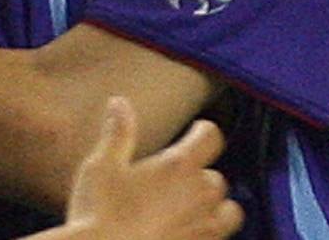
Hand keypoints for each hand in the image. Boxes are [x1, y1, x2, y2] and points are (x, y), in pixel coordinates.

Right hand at [30, 97, 241, 239]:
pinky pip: (218, 239)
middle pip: (216, 177)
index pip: (211, 136)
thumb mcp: (101, 166)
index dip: (203, 131)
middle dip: (201, 175)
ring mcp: (204, 229)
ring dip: (216, 206)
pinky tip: (184, 231)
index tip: (195, 131)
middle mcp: (199, 196)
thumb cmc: (99, 213)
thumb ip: (118, 133)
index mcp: (178, 166)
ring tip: (193, 207)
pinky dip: (207, 233)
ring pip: (229, 212)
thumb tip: (120, 103)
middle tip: (176, 179)